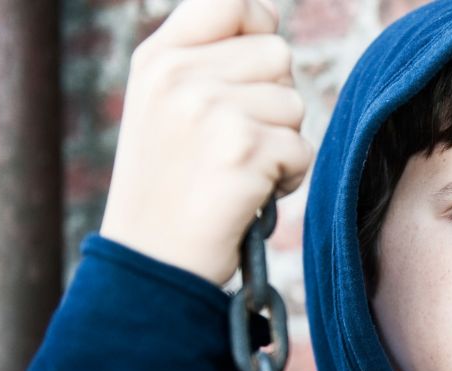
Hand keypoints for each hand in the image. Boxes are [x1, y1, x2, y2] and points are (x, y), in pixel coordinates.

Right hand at [99, 0, 311, 284]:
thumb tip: (267, 22)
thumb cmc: (168, 188)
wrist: (150, 264)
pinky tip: (249, 195)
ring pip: (294, 104)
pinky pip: (301, 149)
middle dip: (273, 100)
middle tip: (236, 141)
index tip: (251, 73)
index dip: (259, 29)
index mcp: (158, 58)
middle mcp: (179, 75)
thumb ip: (206, 60)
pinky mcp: (240, 151)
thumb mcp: (163, 106)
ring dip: (281, 143)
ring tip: (238, 171)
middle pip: (278, 54)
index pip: (234, 2)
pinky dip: (288, 178)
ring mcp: (208, 111)